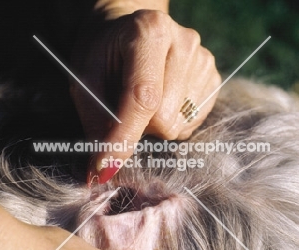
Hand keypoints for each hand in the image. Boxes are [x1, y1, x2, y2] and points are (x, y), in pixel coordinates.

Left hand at [69, 8, 220, 183]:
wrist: (129, 31)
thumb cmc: (104, 55)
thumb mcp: (85, 79)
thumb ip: (94, 119)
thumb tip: (101, 169)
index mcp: (149, 32)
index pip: (142, 97)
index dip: (124, 137)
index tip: (106, 167)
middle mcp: (184, 42)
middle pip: (164, 118)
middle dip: (139, 127)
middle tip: (125, 108)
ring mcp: (203, 61)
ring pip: (179, 125)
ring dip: (155, 126)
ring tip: (145, 100)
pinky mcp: (213, 78)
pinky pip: (192, 124)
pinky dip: (172, 122)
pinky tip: (163, 100)